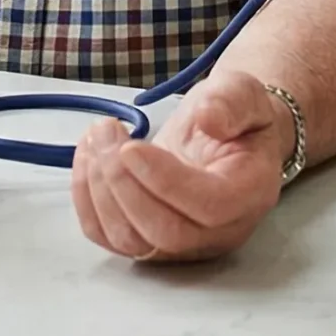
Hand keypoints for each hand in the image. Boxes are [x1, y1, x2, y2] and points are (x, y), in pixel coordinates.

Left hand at [70, 68, 290, 261]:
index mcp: (248, 195)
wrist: (224, 134)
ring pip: (131, 239)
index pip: (209, 207)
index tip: (130, 147)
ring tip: (95, 138)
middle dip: (123, 182)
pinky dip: (86, 200)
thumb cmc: (236, 116)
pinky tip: (87, 158)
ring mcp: (181, 243)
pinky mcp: (147, 240)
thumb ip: (231, 103)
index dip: (166, 181)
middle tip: (105, 133)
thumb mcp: (244, 93)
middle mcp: (217, 231)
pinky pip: (108, 236)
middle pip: (165, 231)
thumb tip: (210, 119)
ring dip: (99, 188)